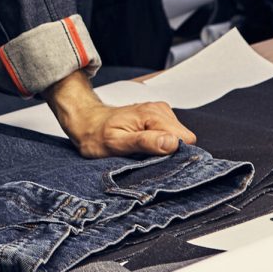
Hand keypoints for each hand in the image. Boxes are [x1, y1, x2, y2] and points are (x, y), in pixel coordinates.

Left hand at [44, 71, 195, 157]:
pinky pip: (171, 135)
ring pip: (178, 138)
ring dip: (164, 149)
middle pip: (184, 139)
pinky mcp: (157, 118)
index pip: (185, 139)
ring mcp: (159, 112)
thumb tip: (172, 143)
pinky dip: (161, 144)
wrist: (86, 122)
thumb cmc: (97, 135)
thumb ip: (145, 142)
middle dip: (170, 152)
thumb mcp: (117, 144)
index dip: (176, 155)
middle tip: (146, 157)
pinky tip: (144, 146)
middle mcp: (159, 110)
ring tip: (141, 150)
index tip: (158, 161)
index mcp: (152, 115)